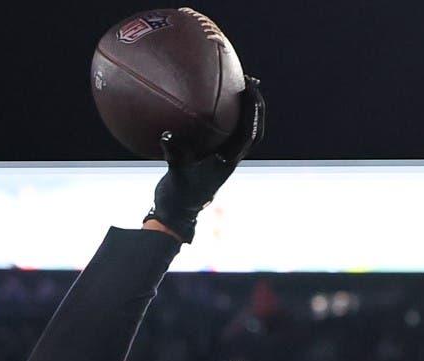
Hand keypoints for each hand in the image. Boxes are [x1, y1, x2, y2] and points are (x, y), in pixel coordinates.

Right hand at [147, 79, 265, 240]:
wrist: (177, 215)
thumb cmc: (177, 197)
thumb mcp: (174, 174)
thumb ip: (173, 154)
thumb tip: (167, 134)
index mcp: (228, 162)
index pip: (249, 133)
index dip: (253, 111)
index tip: (251, 89)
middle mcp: (231, 159)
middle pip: (254, 129)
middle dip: (255, 106)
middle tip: (251, 82)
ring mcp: (224, 158)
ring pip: (243, 131)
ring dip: (244, 110)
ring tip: (240, 86)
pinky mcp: (215, 158)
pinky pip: (225, 133)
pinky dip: (224, 117)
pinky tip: (211, 102)